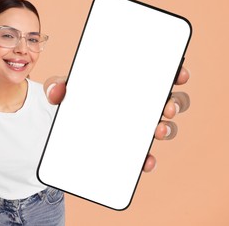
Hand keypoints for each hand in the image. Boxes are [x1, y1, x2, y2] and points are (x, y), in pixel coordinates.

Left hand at [44, 67, 190, 172]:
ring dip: (168, 129)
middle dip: (175, 103)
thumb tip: (56, 92)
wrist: (64, 130)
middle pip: (169, 101)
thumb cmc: (73, 102)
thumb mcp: (64, 91)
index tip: (179, 73)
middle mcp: (139, 105)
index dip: (175, 72)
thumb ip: (57, 86)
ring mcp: (137, 128)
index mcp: (130, 84)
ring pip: (164, 127)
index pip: (159, 75)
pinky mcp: (129, 150)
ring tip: (157, 131)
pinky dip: (148, 159)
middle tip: (166, 107)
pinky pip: (145, 154)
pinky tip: (145, 161)